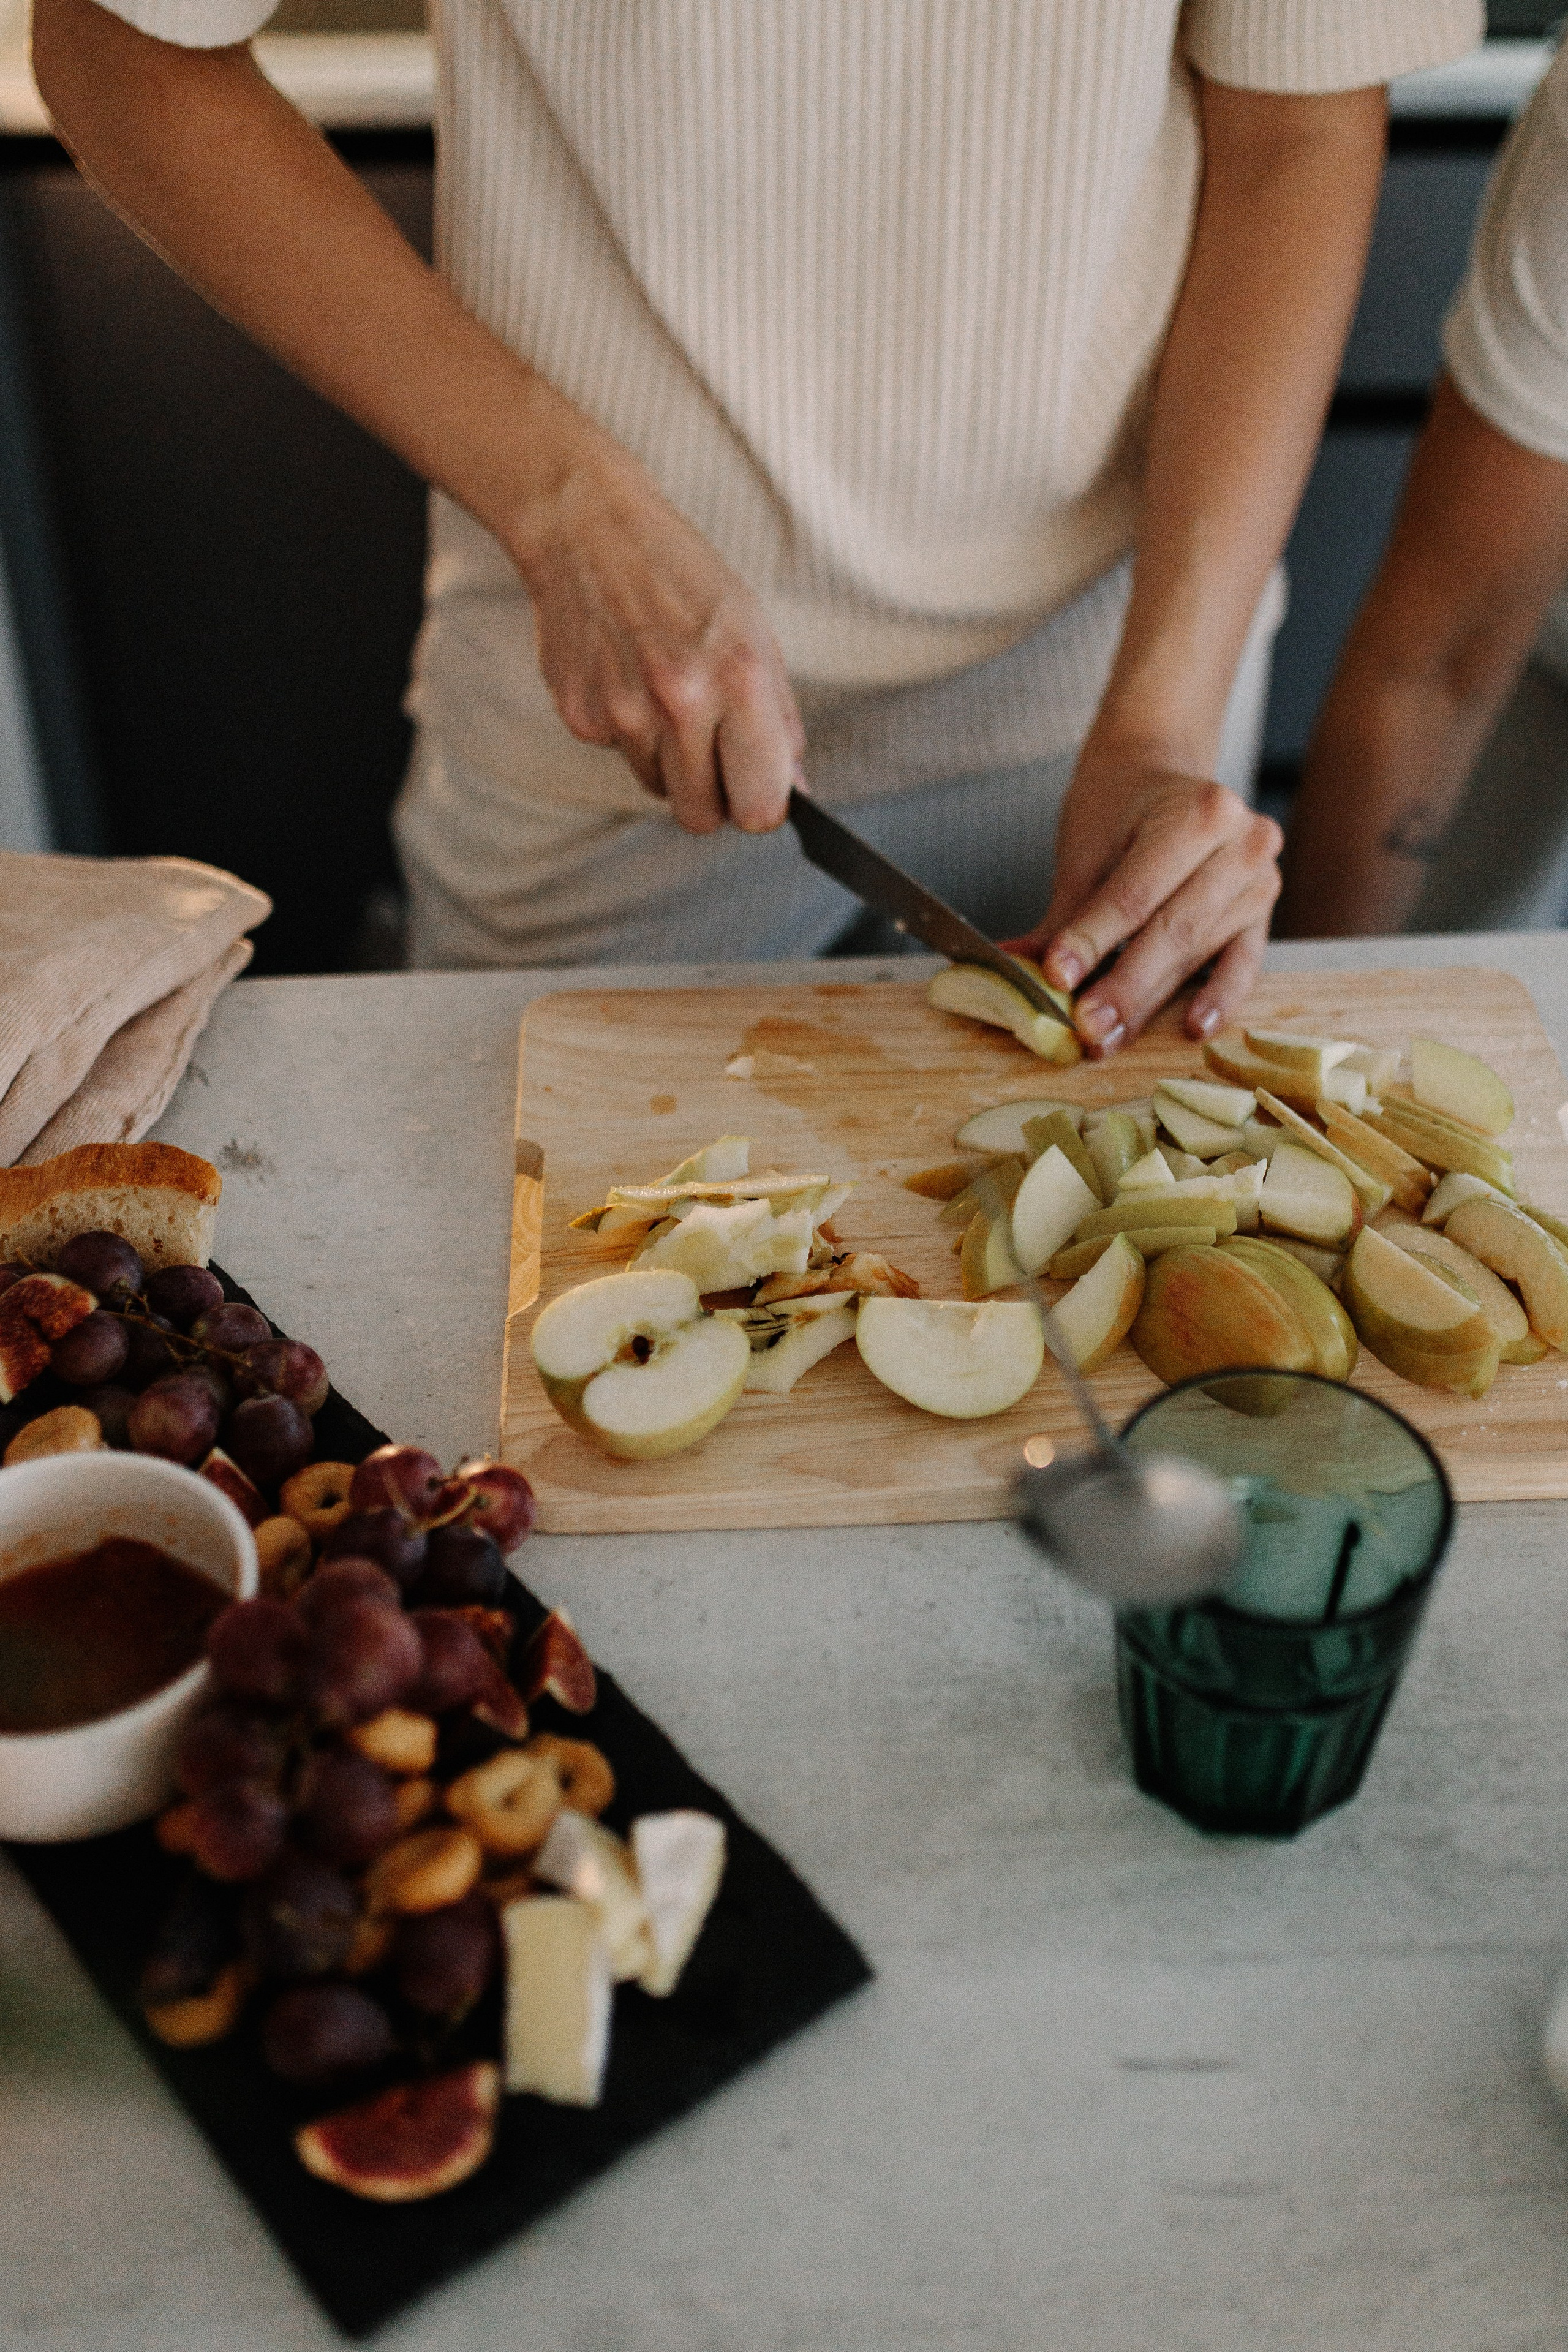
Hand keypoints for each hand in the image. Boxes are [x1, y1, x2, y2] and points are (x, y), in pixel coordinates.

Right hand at [507, 435, 803, 832]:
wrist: (587, 528)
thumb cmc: (681, 576)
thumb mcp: (754, 632)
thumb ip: (778, 719)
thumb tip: (793, 791)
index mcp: (736, 679)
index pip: (759, 806)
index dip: (760, 804)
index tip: (757, 787)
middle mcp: (678, 702)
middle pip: (701, 817)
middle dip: (712, 796)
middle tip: (713, 750)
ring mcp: (622, 713)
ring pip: (658, 789)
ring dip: (668, 759)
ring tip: (664, 692)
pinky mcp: (579, 716)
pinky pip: (619, 756)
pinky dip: (629, 731)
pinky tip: (627, 677)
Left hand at [1007, 763, 1282, 1054]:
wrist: (1158, 773)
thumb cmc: (1119, 811)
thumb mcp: (1086, 854)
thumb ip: (1063, 918)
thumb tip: (1017, 968)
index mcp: (1196, 814)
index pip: (1136, 894)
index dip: (1093, 940)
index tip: (1057, 978)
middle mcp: (1241, 843)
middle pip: (1174, 929)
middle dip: (1125, 986)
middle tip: (1087, 1028)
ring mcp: (1260, 879)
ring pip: (1198, 952)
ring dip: (1152, 1002)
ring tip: (1110, 1038)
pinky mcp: (1263, 911)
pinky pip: (1243, 963)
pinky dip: (1218, 998)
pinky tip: (1193, 1028)